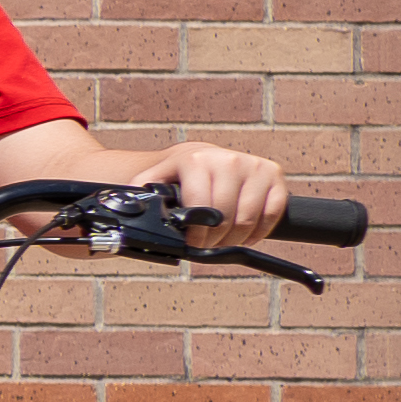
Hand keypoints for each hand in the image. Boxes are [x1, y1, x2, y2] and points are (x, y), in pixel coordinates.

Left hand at [153, 140, 288, 246]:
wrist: (196, 157)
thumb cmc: (174, 175)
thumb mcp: (153, 180)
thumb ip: (143, 194)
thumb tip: (127, 211)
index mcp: (197, 160)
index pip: (203, 207)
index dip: (197, 234)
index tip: (192, 243)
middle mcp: (228, 159)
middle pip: (227, 217)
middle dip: (215, 239)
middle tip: (206, 244)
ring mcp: (254, 166)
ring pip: (249, 218)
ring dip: (235, 238)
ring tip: (221, 239)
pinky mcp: (273, 173)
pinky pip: (273, 213)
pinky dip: (259, 230)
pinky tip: (243, 232)